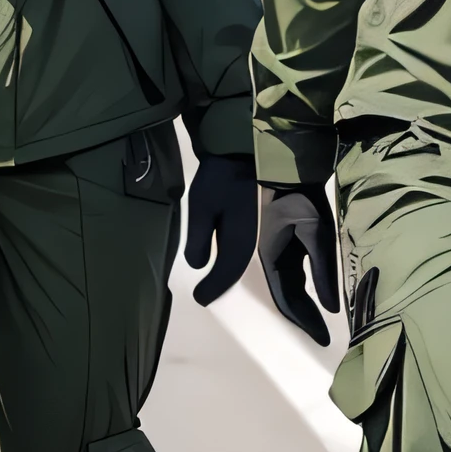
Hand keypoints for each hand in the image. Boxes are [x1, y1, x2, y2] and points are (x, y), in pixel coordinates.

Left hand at [184, 152, 256, 304]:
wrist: (239, 153)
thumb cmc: (218, 181)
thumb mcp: (201, 208)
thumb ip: (199, 239)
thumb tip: (199, 265)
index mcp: (239, 240)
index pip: (226, 272)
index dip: (213, 287)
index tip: (199, 299)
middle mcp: (249, 239)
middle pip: (234, 269)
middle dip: (220, 284)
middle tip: (204, 295)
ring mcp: (250, 229)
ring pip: (237, 259)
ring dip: (224, 273)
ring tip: (210, 282)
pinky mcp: (246, 219)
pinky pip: (237, 248)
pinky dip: (227, 259)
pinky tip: (218, 258)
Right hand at [258, 181, 339, 344]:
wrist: (292, 168)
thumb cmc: (302, 197)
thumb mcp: (317, 233)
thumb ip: (324, 270)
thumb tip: (332, 307)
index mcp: (274, 260)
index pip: (289, 300)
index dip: (305, 321)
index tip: (322, 339)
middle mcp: (274, 260)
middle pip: (289, 298)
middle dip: (305, 318)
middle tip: (325, 338)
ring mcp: (281, 252)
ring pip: (293, 288)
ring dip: (306, 306)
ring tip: (323, 324)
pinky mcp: (291, 244)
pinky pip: (298, 275)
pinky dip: (310, 290)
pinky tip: (321, 297)